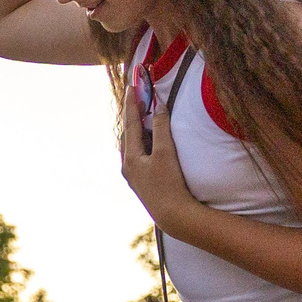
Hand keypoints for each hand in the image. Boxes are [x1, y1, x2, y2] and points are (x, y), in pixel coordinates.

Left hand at [120, 90, 198, 231]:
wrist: (173, 215)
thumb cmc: (170, 184)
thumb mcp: (166, 152)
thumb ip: (160, 128)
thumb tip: (158, 107)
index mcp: (130, 158)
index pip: (130, 123)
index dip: (132, 103)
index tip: (132, 86)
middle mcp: (127, 166)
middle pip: (128, 134)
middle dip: (133, 115)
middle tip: (137, 96)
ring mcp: (133, 176)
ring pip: (133, 145)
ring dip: (137, 129)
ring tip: (141, 114)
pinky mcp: (142, 183)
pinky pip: (139, 155)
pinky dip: (142, 142)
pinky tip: (147, 141)